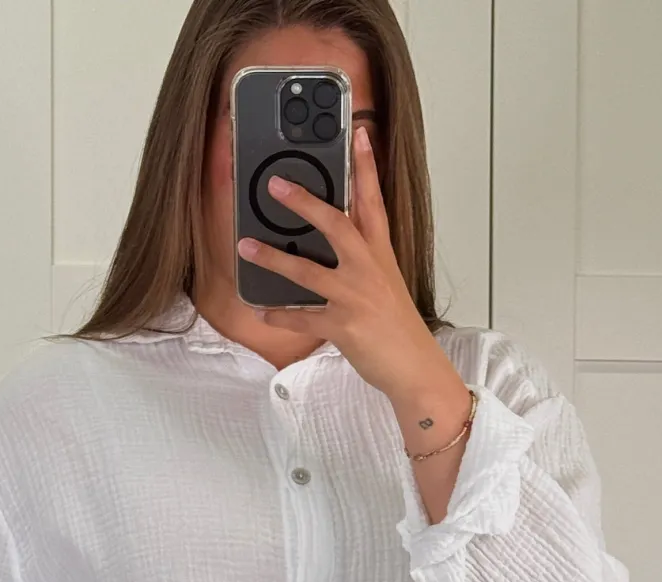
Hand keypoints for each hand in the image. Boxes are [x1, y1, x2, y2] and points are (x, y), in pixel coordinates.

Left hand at [236, 126, 444, 399]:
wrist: (415, 367)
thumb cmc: (398, 327)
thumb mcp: (385, 284)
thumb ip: (362, 261)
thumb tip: (332, 247)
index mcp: (380, 255)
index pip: (374, 202)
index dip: (367, 167)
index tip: (359, 134)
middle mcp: (367, 269)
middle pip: (336, 224)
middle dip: (304, 203)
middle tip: (276, 185)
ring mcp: (355, 297)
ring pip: (308, 271)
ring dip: (273, 258)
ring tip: (246, 246)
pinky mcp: (343, 326)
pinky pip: (302, 317)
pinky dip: (278, 315)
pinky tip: (260, 310)